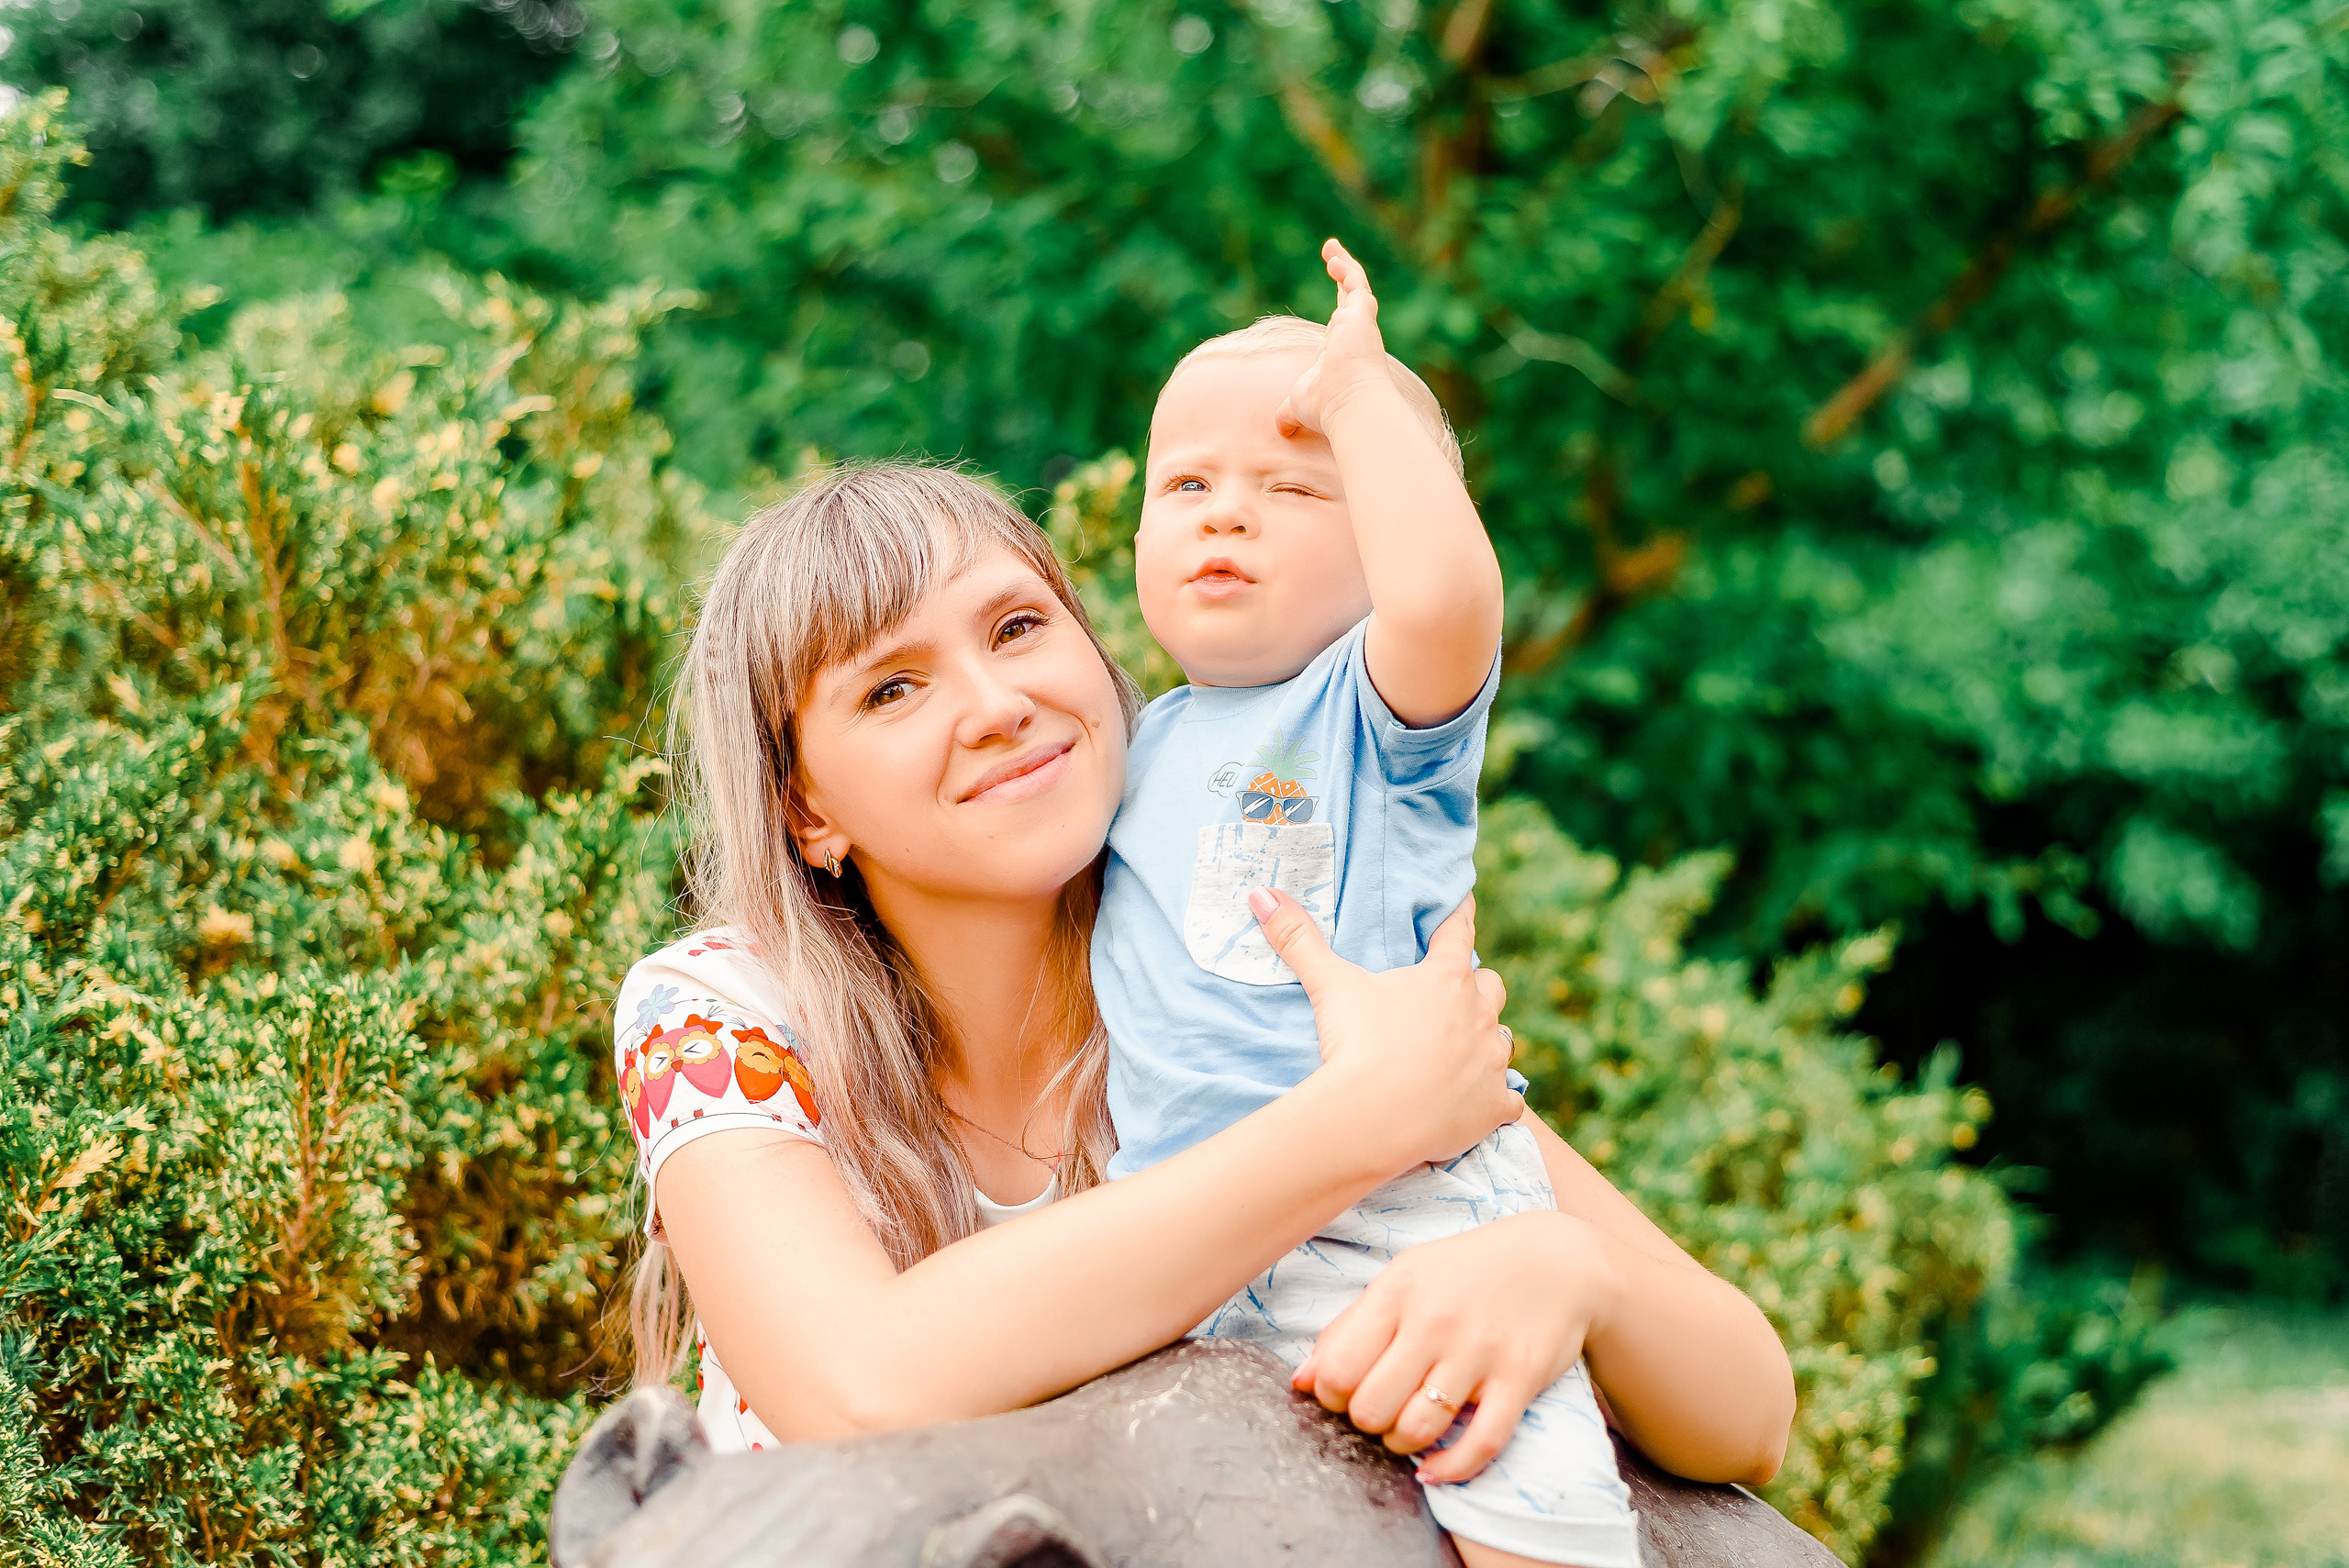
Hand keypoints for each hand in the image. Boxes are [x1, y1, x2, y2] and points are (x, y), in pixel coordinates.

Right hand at [1248, 887, 1520, 1170]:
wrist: (1372, 1119)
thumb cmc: (1355, 1044)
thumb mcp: (1329, 986)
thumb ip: (1298, 938)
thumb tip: (1261, 893)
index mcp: (1445, 978)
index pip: (1458, 932)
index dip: (1460, 915)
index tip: (1464, 903)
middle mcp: (1479, 1013)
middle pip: (1492, 985)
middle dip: (1476, 988)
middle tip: (1454, 997)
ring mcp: (1491, 1061)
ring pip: (1504, 1040)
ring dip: (1487, 1041)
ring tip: (1466, 1050)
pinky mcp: (1494, 1106)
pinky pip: (1510, 1101)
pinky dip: (1497, 1101)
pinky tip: (1482, 1105)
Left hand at [1274, 238, 1397, 439]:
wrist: (1348, 404)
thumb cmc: (1326, 406)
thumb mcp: (1298, 404)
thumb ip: (1288, 413)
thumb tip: (1281, 429)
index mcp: (1339, 350)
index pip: (1340, 322)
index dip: (1336, 306)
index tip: (1329, 295)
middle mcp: (1352, 334)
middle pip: (1350, 299)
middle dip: (1343, 277)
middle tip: (1333, 258)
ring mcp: (1359, 323)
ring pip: (1356, 286)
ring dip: (1345, 266)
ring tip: (1330, 249)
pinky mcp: (1362, 313)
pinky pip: (1355, 281)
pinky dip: (1346, 267)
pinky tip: (1331, 256)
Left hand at [1291, 1207, 1622, 1482]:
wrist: (1556, 1260)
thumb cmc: (1464, 1273)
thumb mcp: (1402, 1279)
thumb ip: (1348, 1327)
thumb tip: (1300, 1383)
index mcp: (1398, 1292)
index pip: (1337, 1369)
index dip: (1332, 1397)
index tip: (1348, 1394)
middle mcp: (1435, 1321)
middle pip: (1370, 1407)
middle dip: (1366, 1423)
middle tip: (1380, 1412)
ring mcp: (1479, 1352)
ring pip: (1417, 1429)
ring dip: (1403, 1445)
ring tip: (1407, 1431)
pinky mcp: (1519, 1379)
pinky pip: (1480, 1444)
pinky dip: (1452, 1468)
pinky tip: (1436, 1467)